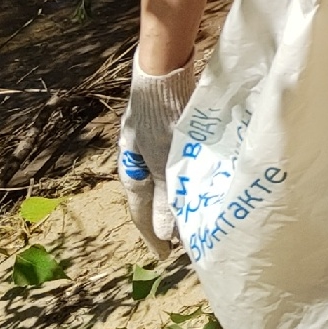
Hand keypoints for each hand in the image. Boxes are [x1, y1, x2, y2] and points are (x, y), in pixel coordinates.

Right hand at [118, 55, 197, 260]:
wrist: (164, 71)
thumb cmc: (161, 116)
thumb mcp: (162, 160)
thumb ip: (164, 196)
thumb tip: (166, 234)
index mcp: (131, 169)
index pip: (141, 212)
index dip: (153, 236)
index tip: (165, 256)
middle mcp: (138, 158)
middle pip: (151, 197)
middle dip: (164, 219)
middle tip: (181, 241)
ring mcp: (151, 143)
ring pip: (163, 180)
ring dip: (175, 198)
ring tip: (192, 215)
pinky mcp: (167, 130)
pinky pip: (173, 163)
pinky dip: (183, 178)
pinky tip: (196, 182)